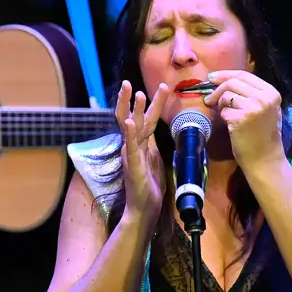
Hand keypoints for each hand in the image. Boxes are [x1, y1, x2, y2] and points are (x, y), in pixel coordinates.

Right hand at [115, 80, 169, 221]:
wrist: (144, 209)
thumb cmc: (149, 187)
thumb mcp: (154, 161)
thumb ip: (153, 146)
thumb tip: (156, 133)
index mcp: (140, 145)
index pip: (144, 119)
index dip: (152, 103)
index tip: (162, 87)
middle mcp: (133, 146)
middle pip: (134, 118)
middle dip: (134, 100)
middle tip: (130, 82)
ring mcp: (131, 154)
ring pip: (131, 128)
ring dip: (133, 110)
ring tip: (136, 94)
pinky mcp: (133, 165)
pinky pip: (131, 147)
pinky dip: (130, 133)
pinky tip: (129, 122)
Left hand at [204, 70, 283, 168]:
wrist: (265, 158)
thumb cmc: (262, 134)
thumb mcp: (263, 108)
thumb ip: (249, 92)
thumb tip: (220, 79)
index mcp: (271, 92)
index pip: (243, 74)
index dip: (225, 74)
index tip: (211, 77)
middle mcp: (264, 98)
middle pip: (232, 82)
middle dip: (217, 89)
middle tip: (209, 99)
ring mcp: (254, 108)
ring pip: (226, 95)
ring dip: (221, 105)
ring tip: (227, 116)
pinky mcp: (241, 119)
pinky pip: (223, 111)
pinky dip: (223, 117)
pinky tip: (231, 126)